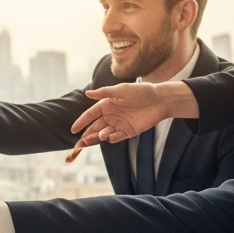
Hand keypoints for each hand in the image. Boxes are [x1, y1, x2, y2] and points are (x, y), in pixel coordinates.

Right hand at [69, 80, 196, 145]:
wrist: (160, 100)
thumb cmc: (141, 91)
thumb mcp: (121, 90)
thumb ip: (104, 93)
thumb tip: (87, 93)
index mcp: (106, 104)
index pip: (90, 115)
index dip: (81, 122)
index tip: (73, 130)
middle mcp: (110, 115)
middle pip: (95, 127)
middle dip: (87, 134)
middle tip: (80, 142)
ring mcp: (119, 124)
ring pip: (104, 133)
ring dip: (99, 136)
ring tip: (99, 136)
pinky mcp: (128, 131)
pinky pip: (117, 137)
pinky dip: (112, 138)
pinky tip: (110, 137)